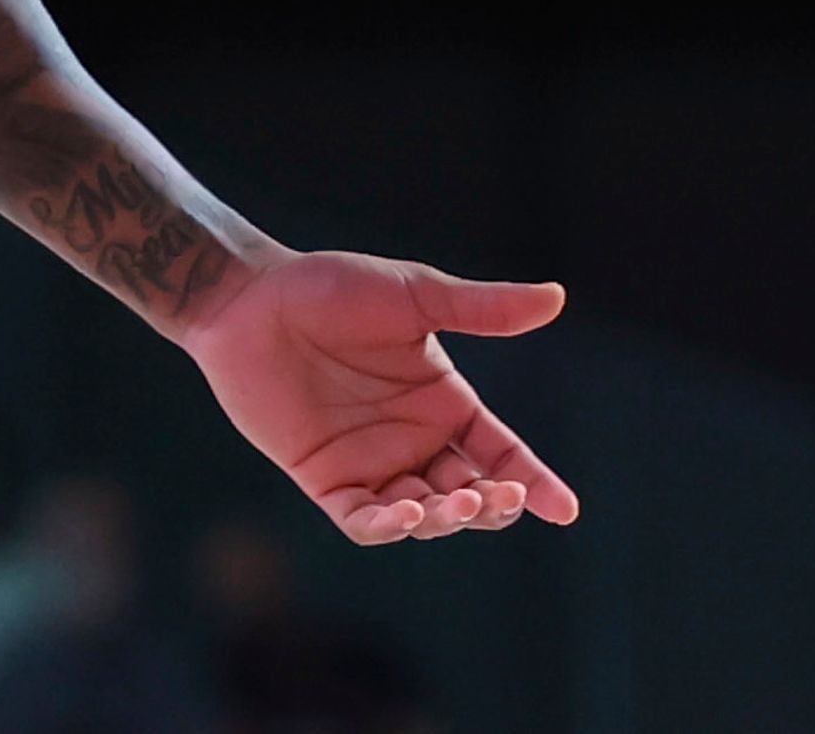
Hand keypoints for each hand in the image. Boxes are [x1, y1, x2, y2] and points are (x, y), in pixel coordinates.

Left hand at [182, 250, 578, 544]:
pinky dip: (390, 527)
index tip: (566, 509)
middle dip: (494, 505)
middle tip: (503, 495)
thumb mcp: (414, 296)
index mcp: (443, 402)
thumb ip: (482, 308)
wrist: (248, 297)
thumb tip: (556, 297)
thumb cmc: (330, 288)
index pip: (501, 453)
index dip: (535, 482)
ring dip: (449, 519)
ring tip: (459, 503)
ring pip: (426, 517)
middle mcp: (413, 440)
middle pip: (471, 495)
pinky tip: (410, 514)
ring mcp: (371, 463)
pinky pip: (365, 520)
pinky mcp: (326, 478)